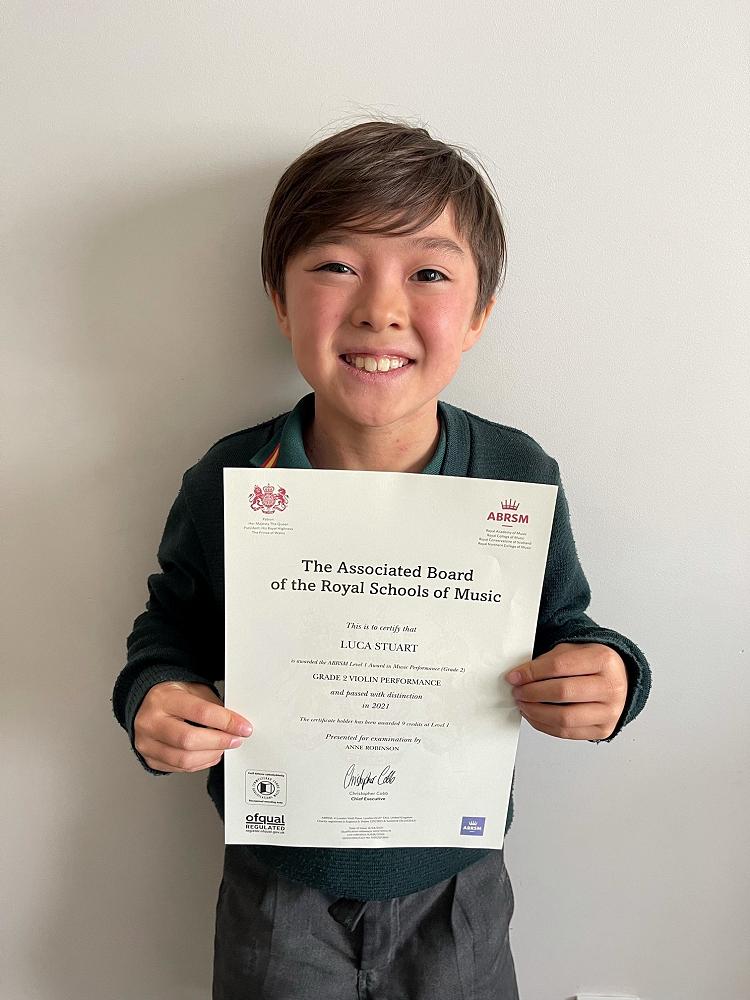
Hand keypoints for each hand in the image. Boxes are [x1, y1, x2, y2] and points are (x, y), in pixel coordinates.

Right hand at [134, 681, 252, 771]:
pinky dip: (200, 764)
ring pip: (184, 759)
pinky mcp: (149, 759)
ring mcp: (146, 743)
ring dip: (211, 755)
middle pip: (189, 740)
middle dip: (219, 742)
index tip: (243, 727)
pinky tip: (209, 754)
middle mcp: (151, 722)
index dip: (226, 722)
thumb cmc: (172, 695)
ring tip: (223, 747)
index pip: (200, 712)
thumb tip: (235, 724)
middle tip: (236, 739)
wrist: (147, 703)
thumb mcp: (193, 690)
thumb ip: (213, 706)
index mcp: (163, 699)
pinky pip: (179, 768)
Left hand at [506, 643, 627, 739]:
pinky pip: (567, 733)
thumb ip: (548, 661)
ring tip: (523, 704)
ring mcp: (609, 712)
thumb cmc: (593, 665)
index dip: (531, 672)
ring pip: (564, 718)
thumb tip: (519, 677)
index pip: (559, 666)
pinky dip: (544, 725)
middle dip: (532, 693)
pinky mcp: (603, 730)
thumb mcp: (573, 651)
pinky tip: (534, 716)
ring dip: (535, 712)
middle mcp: (610, 687)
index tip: (515, 676)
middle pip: (562, 693)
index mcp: (603, 660)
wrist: (619, 680)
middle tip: (518, 691)